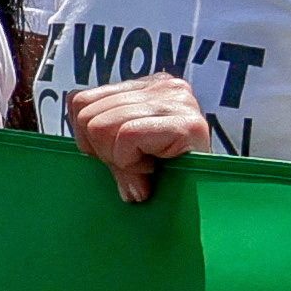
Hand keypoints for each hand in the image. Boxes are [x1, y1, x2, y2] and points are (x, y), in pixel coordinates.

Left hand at [66, 73, 216, 202]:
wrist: (210, 204)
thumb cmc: (166, 178)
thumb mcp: (126, 149)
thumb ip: (104, 135)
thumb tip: (83, 140)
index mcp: (149, 86)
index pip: (80, 101)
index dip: (87, 139)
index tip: (116, 158)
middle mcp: (166, 85)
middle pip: (88, 115)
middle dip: (102, 152)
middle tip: (132, 169)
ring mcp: (179, 101)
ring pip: (102, 127)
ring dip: (119, 162)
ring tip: (145, 171)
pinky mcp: (188, 124)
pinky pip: (127, 138)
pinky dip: (131, 163)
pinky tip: (153, 171)